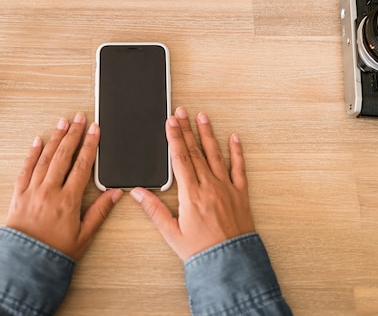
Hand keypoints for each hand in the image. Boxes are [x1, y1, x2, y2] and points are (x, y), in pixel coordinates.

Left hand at [6, 112, 122, 259]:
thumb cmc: (55, 253)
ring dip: (55, 137)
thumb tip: (115, 193)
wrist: (25, 264)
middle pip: (64, 155)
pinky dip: (32, 153)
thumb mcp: (84, 235)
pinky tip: (38, 141)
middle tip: (80, 118)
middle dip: (74, 133)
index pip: (82, 164)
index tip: (95, 130)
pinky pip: (26, 168)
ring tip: (63, 123)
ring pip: (45, 157)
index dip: (90, 144)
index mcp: (68, 200)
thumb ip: (100, 211)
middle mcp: (50, 191)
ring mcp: (32, 190)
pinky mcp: (18, 194)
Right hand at [131, 107, 254, 260]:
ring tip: (202, 117)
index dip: (174, 137)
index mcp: (191, 195)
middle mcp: (209, 186)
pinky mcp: (240, 194)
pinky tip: (233, 137)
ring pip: (215, 154)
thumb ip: (154, 210)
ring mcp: (226, 188)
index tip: (170, 122)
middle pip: (195, 151)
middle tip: (182, 112)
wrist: (230, 265)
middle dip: (187, 129)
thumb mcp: (171, 233)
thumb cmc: (200, 252)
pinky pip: (239, 168)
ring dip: (208, 134)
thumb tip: (137, 192)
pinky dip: (236, 152)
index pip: (180, 158)